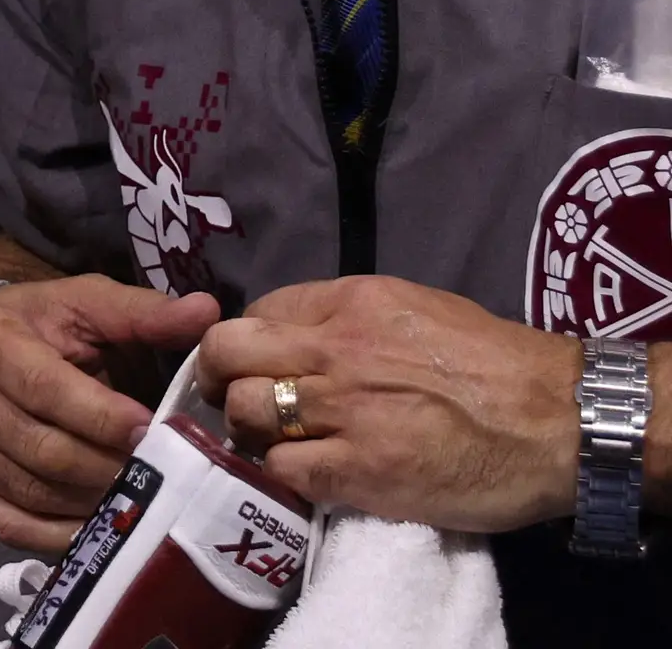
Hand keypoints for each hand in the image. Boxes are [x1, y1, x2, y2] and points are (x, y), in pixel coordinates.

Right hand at [0, 276, 219, 550]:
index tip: (153, 431)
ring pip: (32, 492)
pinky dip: (60, 534)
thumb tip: (207, 312)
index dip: (106, 419)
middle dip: (110, 468)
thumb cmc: (23, 326)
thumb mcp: (75, 304)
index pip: (48, 390)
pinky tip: (96, 524)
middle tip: (157, 473)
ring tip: (135, 495)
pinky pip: (10, 525)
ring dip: (92, 502)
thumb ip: (138, 312)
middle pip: (44, 450)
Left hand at [199, 276, 583, 531]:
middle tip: (233, 401)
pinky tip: (306, 474)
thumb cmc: (497, 364)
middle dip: (217, 378)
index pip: (255, 313)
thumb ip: (350, 318)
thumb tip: (300, 335)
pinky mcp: (360, 470)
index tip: (254, 366)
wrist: (559, 419)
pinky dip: (282, 473)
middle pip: (226, 353)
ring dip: (247, 430)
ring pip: (243, 411)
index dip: (245, 343)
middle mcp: (334, 349)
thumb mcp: (416, 309)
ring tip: (271, 443)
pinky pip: (283, 467)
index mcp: (349, 303)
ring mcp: (343, 410)